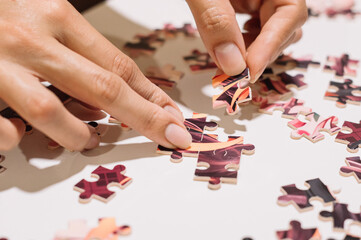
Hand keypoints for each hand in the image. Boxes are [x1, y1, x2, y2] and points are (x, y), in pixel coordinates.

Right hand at [0, 0, 190, 150]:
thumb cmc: (3, 11)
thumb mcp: (44, 15)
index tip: (173, 115)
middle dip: (144, 118)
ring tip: (91, 141)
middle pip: (105, 88)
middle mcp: (31, 38)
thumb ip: (77, 51)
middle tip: (170, 136)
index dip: (151, 94)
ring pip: (53, 111)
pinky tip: (22, 136)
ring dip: (80, 135)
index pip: (120, 64)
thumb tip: (103, 102)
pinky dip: (16, 139)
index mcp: (55, 14)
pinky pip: (0, 127)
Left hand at [186, 0, 307, 81]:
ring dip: (252, 51)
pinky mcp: (248, 1)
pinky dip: (243, 42)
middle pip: (285, 27)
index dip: (271, 46)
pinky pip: (255, 27)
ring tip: (228, 57)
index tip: (248, 71)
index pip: (290, 13)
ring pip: (271, 31)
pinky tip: (228, 44)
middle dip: (260, 53)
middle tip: (233, 73)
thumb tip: (231, 65)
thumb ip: (215, 21)